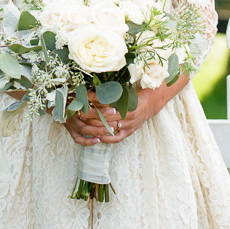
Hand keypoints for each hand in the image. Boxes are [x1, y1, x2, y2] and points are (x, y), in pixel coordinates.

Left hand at [63, 77, 188, 145]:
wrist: (152, 103)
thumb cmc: (136, 94)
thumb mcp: (123, 90)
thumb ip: (109, 92)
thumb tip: (91, 89)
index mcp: (125, 104)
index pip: (104, 105)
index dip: (91, 104)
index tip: (81, 101)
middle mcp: (126, 116)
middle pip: (103, 118)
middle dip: (89, 115)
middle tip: (78, 112)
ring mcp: (128, 126)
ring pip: (107, 129)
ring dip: (94, 126)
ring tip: (83, 123)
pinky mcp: (129, 132)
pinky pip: (116, 138)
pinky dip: (106, 139)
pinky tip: (97, 137)